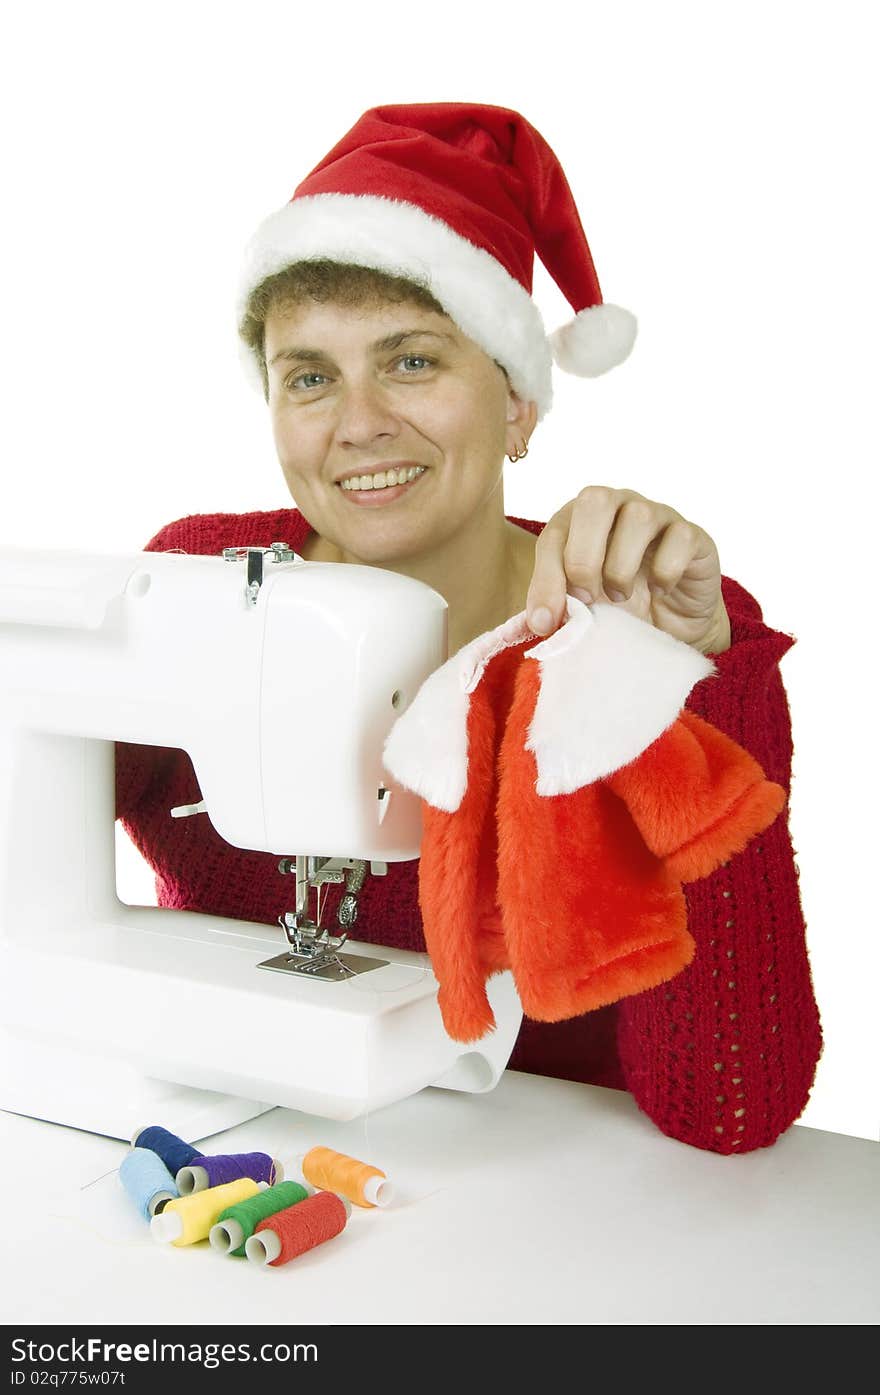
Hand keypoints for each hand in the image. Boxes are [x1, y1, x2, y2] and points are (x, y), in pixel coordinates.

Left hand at [526, 486, 729, 652]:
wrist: (672, 628)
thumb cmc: (620, 609)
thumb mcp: (582, 610)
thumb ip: (557, 609)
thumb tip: (537, 622)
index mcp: (581, 520)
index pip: (555, 533)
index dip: (546, 576)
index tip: (546, 620)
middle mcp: (619, 507)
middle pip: (595, 501)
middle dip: (583, 556)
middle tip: (586, 597)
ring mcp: (659, 516)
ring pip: (639, 516)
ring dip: (622, 566)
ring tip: (620, 596)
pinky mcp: (694, 536)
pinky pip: (681, 537)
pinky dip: (667, 570)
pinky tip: (660, 590)